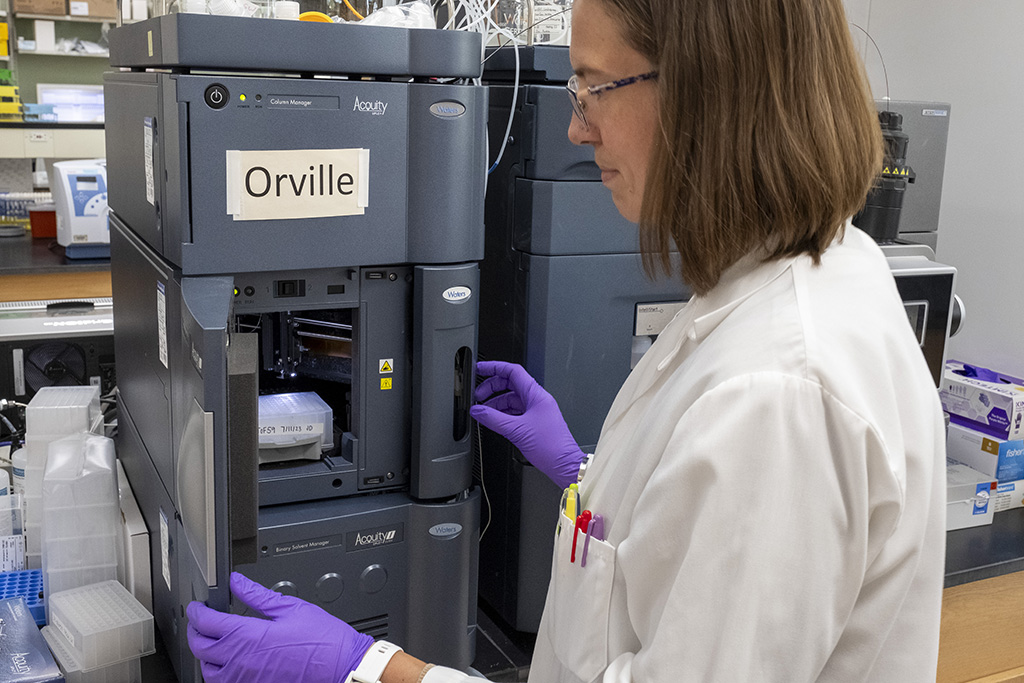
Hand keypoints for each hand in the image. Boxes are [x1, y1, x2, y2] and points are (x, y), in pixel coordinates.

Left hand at [186, 572, 373, 682]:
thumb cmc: (322, 640)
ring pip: (208, 672)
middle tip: (200, 621)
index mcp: (249, 637)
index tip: (197, 606)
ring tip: (212, 643)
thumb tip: (238, 582)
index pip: (207, 623)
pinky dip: (220, 674)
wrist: (341, 667)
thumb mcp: (290, 608)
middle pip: (201, 648)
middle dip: (195, 632)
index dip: (197, 612)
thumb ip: (257, 595)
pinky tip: (229, 664)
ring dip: (205, 656)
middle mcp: (241, 662)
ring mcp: (245, 680)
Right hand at [470, 361, 584, 488]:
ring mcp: (536, 411)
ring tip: (483, 410)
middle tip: (478, 395)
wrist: (564, 464)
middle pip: (511, 384)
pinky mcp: (535, 423)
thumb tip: (478, 411)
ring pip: (512, 400)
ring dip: (496, 403)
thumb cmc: (551, 446)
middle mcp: (537, 400)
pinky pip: (515, 413)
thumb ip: (493, 419)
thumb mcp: (516, 430)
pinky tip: (494, 421)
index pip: (513, 372)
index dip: (495, 367)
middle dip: (492, 388)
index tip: (481, 368)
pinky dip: (503, 414)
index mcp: (536, 395)